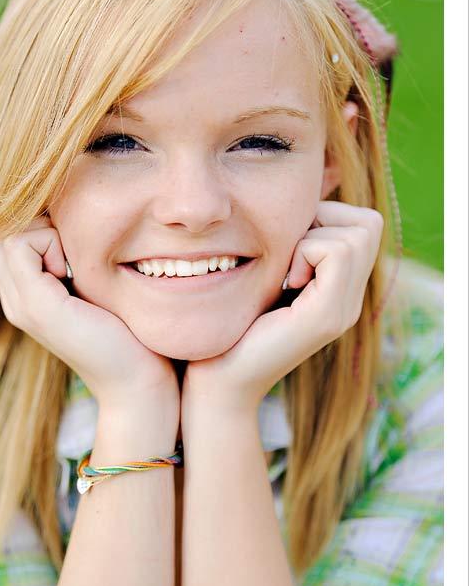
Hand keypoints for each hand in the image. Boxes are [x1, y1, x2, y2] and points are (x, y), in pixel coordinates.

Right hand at [0, 215, 178, 410]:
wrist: (140, 383)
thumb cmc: (133, 333)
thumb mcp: (100, 285)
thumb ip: (79, 259)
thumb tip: (76, 214)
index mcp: (27, 295)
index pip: (6, 233)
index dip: (35, 221)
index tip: (75, 241)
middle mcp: (15, 299)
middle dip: (35, 222)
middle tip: (74, 248)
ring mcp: (21, 304)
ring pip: (5, 233)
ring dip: (43, 231)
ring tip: (75, 263)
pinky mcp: (36, 305)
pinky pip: (20, 245)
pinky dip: (50, 243)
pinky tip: (76, 271)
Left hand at [182, 201, 383, 414]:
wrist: (217, 381)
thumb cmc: (228, 327)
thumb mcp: (263, 276)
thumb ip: (286, 247)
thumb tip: (296, 204)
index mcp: (338, 290)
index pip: (364, 223)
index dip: (325, 217)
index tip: (288, 249)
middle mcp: (349, 301)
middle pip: (368, 223)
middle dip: (324, 221)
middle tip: (288, 257)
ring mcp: (343, 310)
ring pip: (358, 233)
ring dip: (312, 238)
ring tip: (286, 274)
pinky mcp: (326, 316)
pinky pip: (336, 251)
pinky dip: (306, 252)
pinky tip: (284, 283)